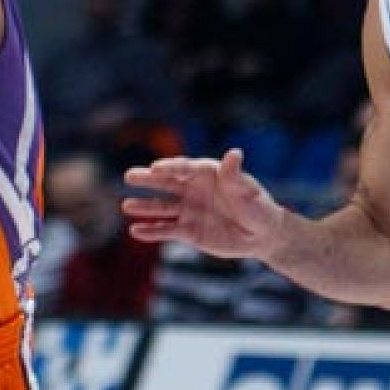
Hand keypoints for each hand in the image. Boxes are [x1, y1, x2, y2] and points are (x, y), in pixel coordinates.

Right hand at [121, 148, 285, 260]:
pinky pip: (167, 230)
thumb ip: (235, 175)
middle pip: (166, 182)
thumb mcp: (248, 192)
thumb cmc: (258, 208)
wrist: (262, 236)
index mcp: (207, 173)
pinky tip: (135, 231)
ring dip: (144, 206)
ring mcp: (189, 210)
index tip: (155, 168)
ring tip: (126, 206)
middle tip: (130, 176)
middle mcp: (193, 189)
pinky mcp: (188, 231)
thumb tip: (234, 153)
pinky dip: (152, 231)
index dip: (170, 167)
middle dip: (148, 179)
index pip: (184, 167)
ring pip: (162, 207)